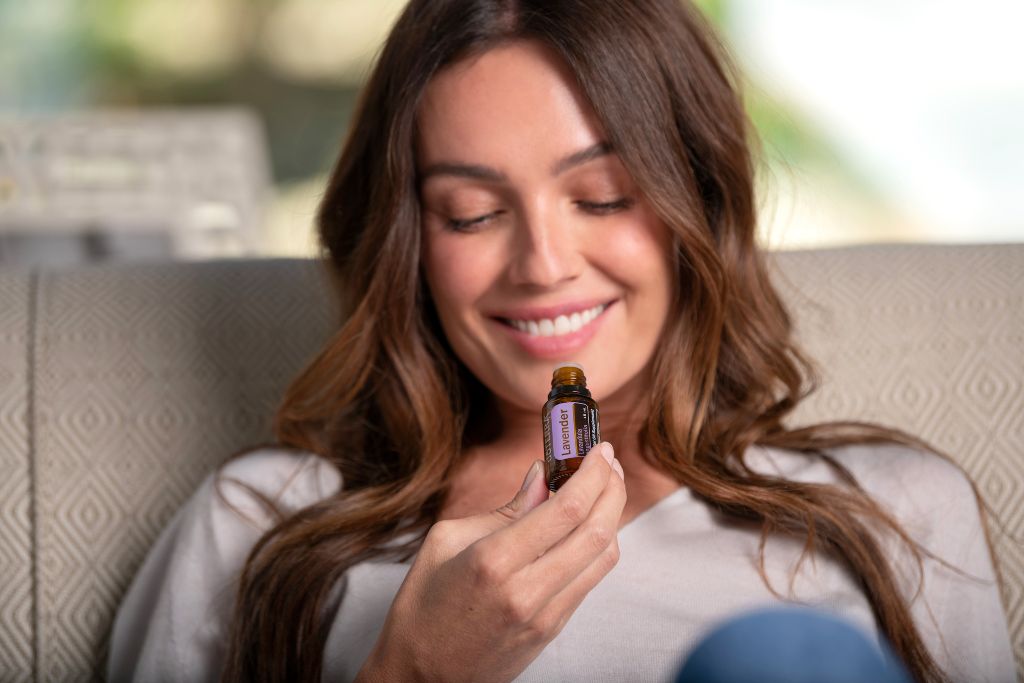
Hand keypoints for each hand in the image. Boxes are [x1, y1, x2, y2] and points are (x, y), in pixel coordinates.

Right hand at [355, 442, 625, 682]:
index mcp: (494, 560)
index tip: (598, 448)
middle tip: (607, 459)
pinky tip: (587, 523)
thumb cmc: (423, 604)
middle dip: (612, 486)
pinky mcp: (553, 630)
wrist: (422, 677)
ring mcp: (545, 615)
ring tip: (602, 485)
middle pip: (597, 529)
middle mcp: (527, 590)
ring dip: (611, 514)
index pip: (566, 508)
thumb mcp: (447, 540)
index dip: (592, 472)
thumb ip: (504, 508)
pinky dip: (597, 544)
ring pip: (603, 556)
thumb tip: (544, 475)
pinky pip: (590, 578)